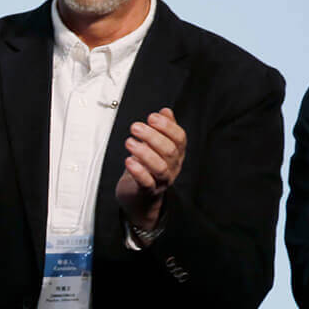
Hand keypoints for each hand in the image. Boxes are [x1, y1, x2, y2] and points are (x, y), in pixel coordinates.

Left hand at [117, 108, 184, 231]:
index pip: (180, 138)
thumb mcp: (155, 147)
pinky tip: (128, 161)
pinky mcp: (148, 191)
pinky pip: (147, 182)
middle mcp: (173, 167)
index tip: (152, 117)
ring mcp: (161, 180)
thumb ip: (163, 129)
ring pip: (160, 167)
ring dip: (144, 152)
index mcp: (176, 154)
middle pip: (169, 150)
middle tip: (135, 127)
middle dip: (152, 136)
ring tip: (129, 142)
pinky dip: (138, 171)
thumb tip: (166, 111)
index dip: (167, 127)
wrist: (140, 197)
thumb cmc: (147, 168)